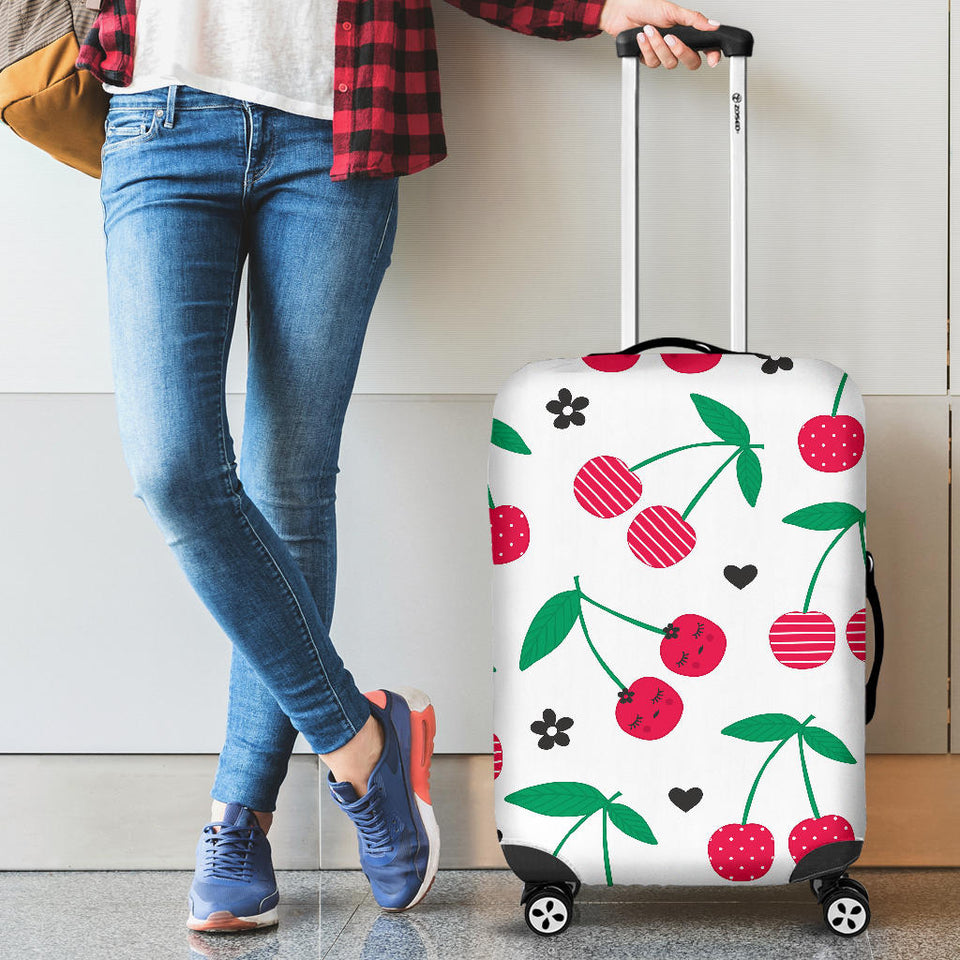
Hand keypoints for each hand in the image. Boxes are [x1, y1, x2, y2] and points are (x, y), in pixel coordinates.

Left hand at [597, 0, 722, 69]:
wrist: (622, 12)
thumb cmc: (646, 7)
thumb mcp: (673, 11)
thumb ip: (693, 20)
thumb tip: (713, 25)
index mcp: (687, 33)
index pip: (705, 48)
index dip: (712, 55)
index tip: (712, 60)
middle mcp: (677, 45)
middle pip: (690, 62)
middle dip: (680, 51)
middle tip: (671, 38)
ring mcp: (663, 53)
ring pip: (669, 63)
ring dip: (658, 46)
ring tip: (649, 29)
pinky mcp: (649, 59)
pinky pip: (653, 62)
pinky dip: (646, 48)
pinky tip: (641, 37)